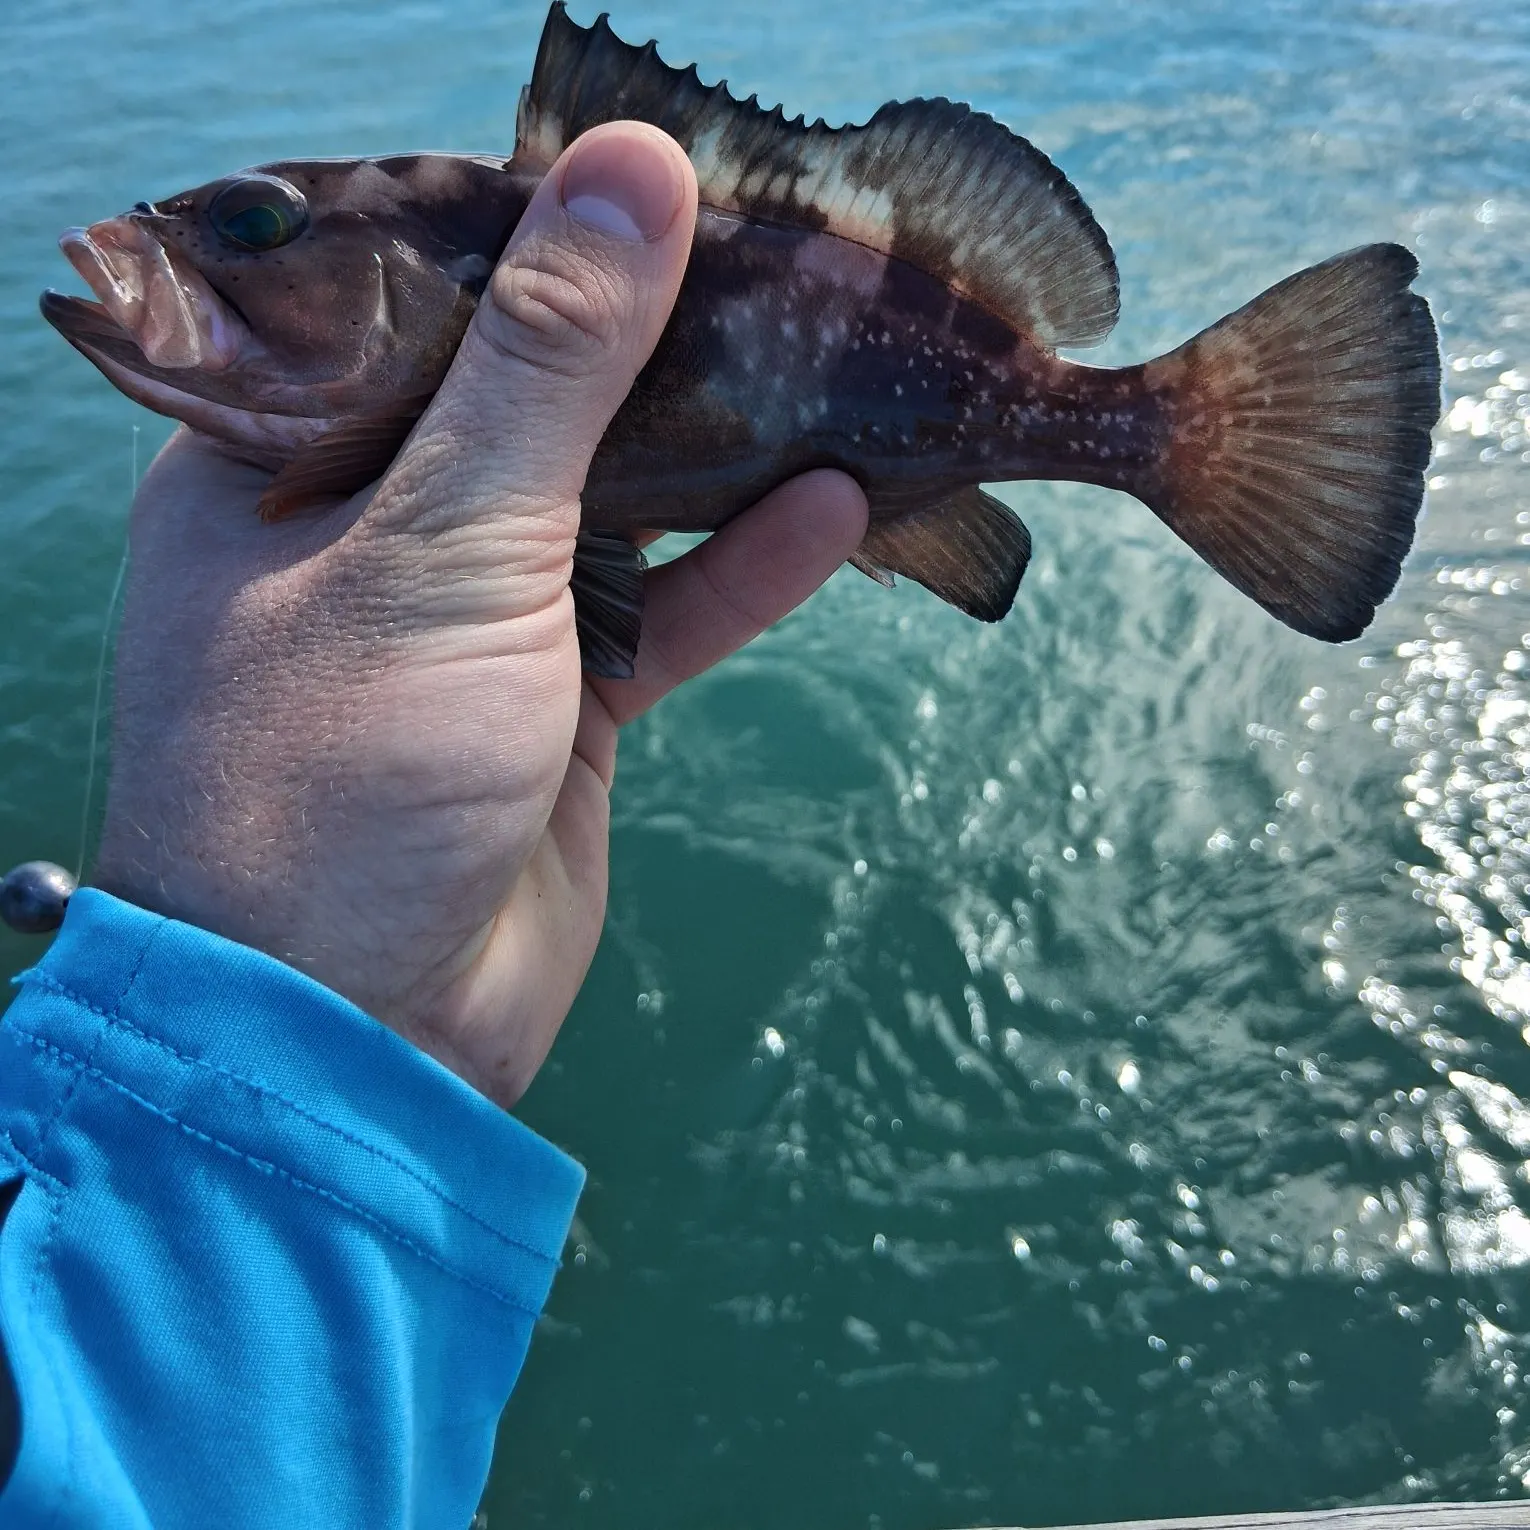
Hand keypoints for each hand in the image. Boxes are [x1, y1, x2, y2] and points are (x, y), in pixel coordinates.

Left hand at [94, 122, 867, 1107]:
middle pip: (535, 400)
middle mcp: (371, 526)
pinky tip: (835, 510)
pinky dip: (742, 570)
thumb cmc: (338, 781)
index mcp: (281, 459)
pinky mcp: (558, 703)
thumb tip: (632, 171)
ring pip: (615, 505)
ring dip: (722, 457)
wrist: (360, 1039)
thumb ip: (548, 366)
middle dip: (657, 348)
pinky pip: (663, 612)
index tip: (668, 189)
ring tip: (832, 375)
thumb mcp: (442, 544)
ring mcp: (473, 619)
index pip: (419, 302)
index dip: (543, 238)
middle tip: (781, 272)